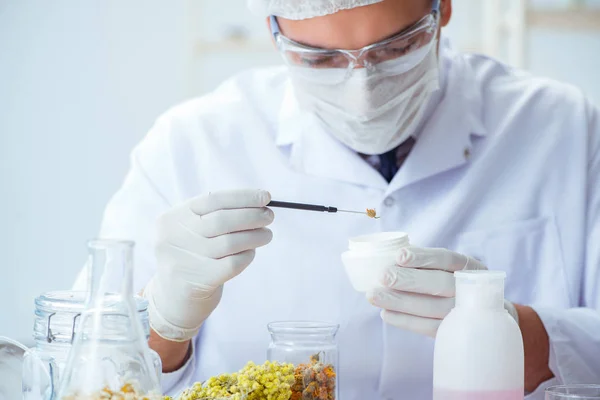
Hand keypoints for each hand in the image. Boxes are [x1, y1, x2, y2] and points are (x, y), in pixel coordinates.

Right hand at [144, 189, 273, 341]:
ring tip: (266, 235)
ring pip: (230, 242)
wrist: (173, 300)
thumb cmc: (192, 257)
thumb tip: (258, 202)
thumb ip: (217, 215)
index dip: (243, 197)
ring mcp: (184, 260)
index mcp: (172, 218)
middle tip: (269, 216)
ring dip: (255, 236)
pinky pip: (233, 263)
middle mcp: (173, 237)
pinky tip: (250, 253)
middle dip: (252, 215)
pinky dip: (247, 256)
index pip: (213, 200)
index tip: (265, 197)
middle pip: (222, 220)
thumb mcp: (192, 231)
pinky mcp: (198, 281)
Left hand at [367, 246, 517, 336]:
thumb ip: (427, 264)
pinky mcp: (456, 333)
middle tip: (382, 277)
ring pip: (432, 307)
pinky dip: (405, 321)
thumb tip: (391, 257)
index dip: (423, 257)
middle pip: (439, 283)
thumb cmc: (458, 288)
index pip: (447, 259)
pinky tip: (385, 313)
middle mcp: (471, 290)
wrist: (488, 322)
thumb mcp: (451, 271)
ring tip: (374, 296)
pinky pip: (430, 328)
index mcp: (470, 268)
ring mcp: (466, 314)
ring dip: (399, 302)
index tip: (399, 256)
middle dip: (408, 280)